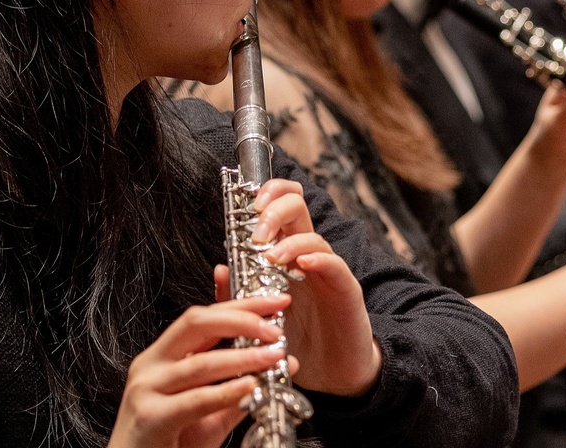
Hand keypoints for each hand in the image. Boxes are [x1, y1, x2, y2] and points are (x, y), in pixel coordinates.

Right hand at [110, 295, 298, 447]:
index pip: (205, 317)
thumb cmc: (168, 441)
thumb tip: (286, 362)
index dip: (241, 304)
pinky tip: (249, 386)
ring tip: (273, 356)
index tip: (275, 301)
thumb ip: (241, 382)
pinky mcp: (150, 418)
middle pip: (197, 323)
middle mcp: (152, 366)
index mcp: (164, 356)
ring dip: (243, 357)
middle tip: (274, 327)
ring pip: (200, 363)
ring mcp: (147, 389)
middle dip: (241, 319)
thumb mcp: (209, 407)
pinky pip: (195, 400)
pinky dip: (225, 392)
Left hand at [245, 179, 382, 397]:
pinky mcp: (345, 290)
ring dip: (288, 241)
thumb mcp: (260, 317)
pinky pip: (335, 265)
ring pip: (313, 235)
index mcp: (287, 255)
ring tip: (271, 257)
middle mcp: (308, 255)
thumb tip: (219, 267)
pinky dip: (317, 259)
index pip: (281, 207)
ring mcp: (328, 271)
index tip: (247, 202)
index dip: (267, 194)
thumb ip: (239, 292)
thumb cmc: (298, 341)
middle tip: (256, 233)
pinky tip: (301, 265)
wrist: (333, 372)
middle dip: (273, 208)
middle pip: (297, 207)